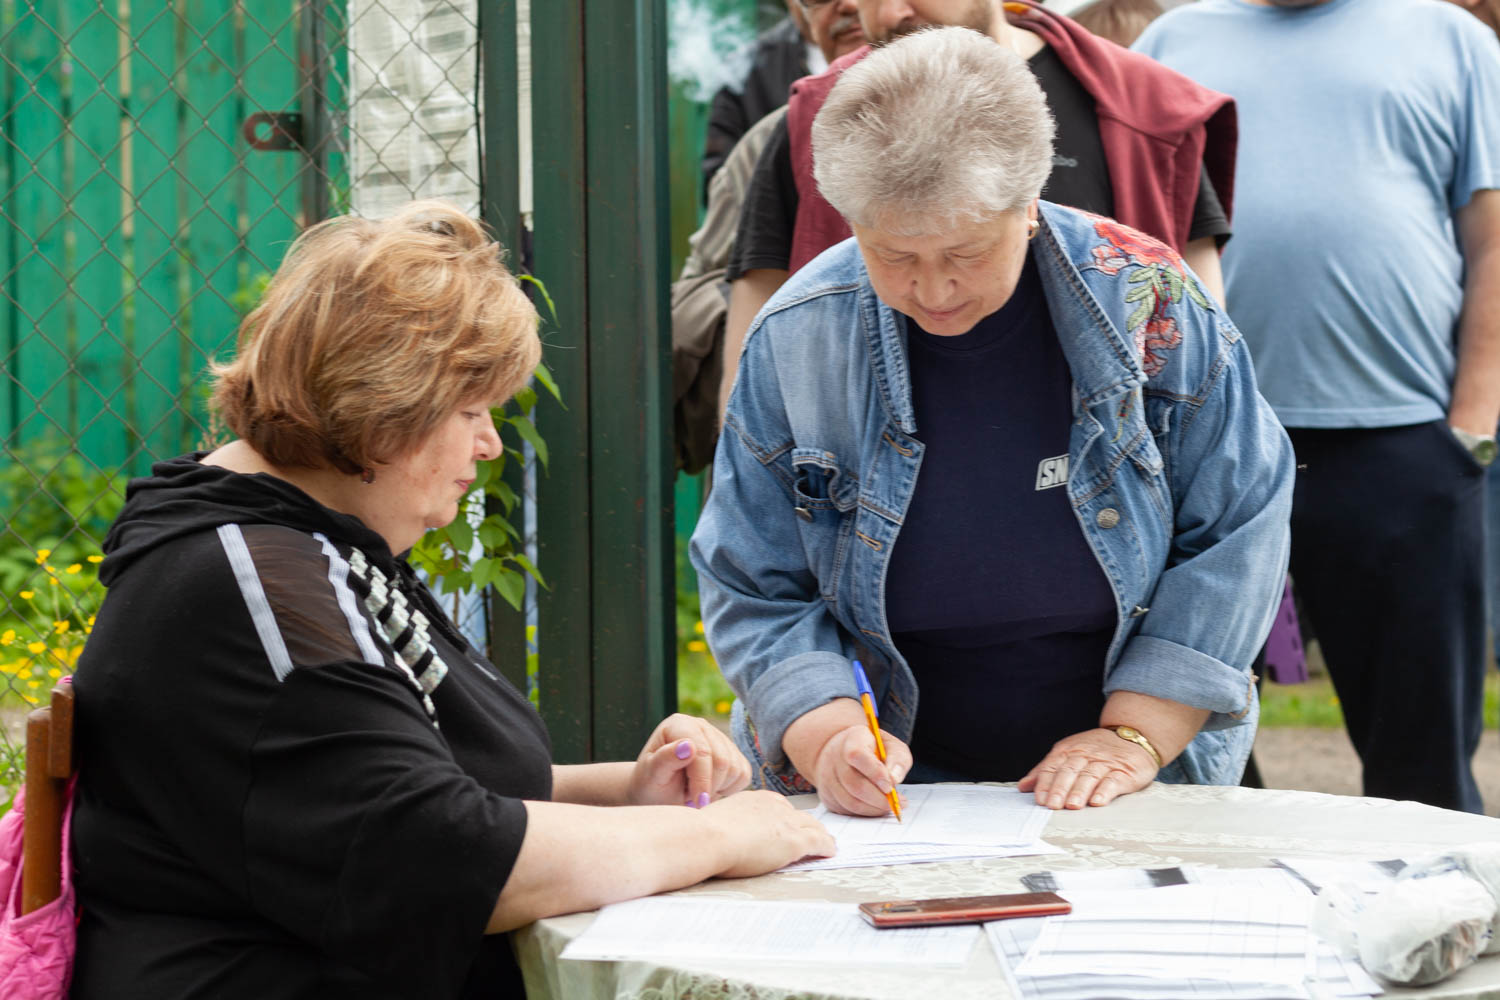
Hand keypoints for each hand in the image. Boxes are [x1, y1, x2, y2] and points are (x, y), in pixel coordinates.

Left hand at [628, 713, 751, 807]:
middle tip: (690, 800)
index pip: (702, 751)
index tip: (696, 803)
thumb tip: (688, 746)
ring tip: (695, 792)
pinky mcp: (734, 754)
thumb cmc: (651, 784)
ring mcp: (720, 738)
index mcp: (679, 724)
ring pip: (735, 769)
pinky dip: (728, 790)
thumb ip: (665, 759)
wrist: (659, 793)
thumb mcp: (651, 776)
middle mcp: (702, 726)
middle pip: (722, 761)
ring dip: (717, 789)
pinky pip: (744, 776)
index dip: (701, 780)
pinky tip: (709, 789)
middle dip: (708, 787)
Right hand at [702, 791, 835, 877]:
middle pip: (798, 815)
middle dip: (807, 825)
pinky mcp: (795, 841)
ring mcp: (786, 823)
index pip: (779, 807)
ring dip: (820, 835)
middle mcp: (774, 806)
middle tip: (815, 834)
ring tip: (827, 843)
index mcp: (754, 799)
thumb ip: (724, 826)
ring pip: (813, 827)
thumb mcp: (715, 823)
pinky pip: (820, 842)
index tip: (790, 825)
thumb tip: (714, 835)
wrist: (706, 837)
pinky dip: (827, 846)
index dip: (787, 818)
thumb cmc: (700, 835)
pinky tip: (831, 851)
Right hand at [807, 721, 911, 817]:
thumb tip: (895, 779)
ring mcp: (827, 778)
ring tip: (889, 806)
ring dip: (874, 809)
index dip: (875, 773)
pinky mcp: (827, 795)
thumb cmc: (872, 748)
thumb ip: (897, 759)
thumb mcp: (890, 745)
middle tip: (897, 803)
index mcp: (852, 740)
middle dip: (879, 799)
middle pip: (854, 784)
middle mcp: (834, 758)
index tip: (891, 786)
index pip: (858, 756)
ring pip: (850, 802)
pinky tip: (876, 807)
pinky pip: (846, 810)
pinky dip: (865, 812)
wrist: (843, 750)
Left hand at [1018, 727, 1157, 809]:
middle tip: (1052, 805)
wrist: (1132, 737)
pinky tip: (1097, 802)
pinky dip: (1105, 791)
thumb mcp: (1068, 754)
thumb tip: (1023, 786)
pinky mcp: (1124, 771)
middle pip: (1069, 772)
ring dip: (1079, 791)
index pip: (1053, 767)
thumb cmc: (1095, 751)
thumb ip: (1046, 770)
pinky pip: (1113, 781)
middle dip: (1059, 789)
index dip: (1045, 783)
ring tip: (1072, 806)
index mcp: (1068, 751)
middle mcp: (1085, 755)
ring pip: (1089, 776)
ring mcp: (1105, 763)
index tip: (1039, 799)